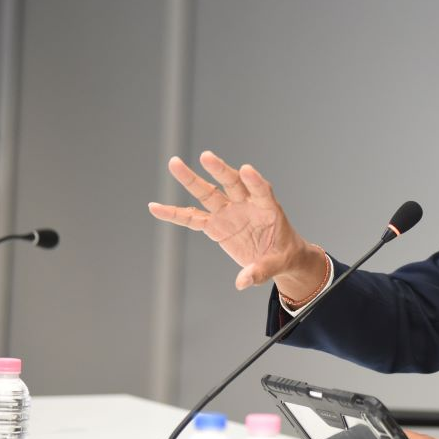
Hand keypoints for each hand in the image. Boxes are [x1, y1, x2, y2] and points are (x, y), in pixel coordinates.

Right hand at [148, 151, 324, 293]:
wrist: (276, 256)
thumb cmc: (282, 254)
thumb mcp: (278, 264)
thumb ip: (261, 271)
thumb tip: (242, 281)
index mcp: (268, 209)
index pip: (261, 191)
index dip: (254, 181)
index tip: (247, 169)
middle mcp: (246, 204)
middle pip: (232, 183)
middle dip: (220, 170)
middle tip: (206, 156)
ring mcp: (229, 212)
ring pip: (209, 193)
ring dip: (192, 179)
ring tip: (174, 163)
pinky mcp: (216, 224)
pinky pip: (193, 218)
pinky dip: (175, 214)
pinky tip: (156, 207)